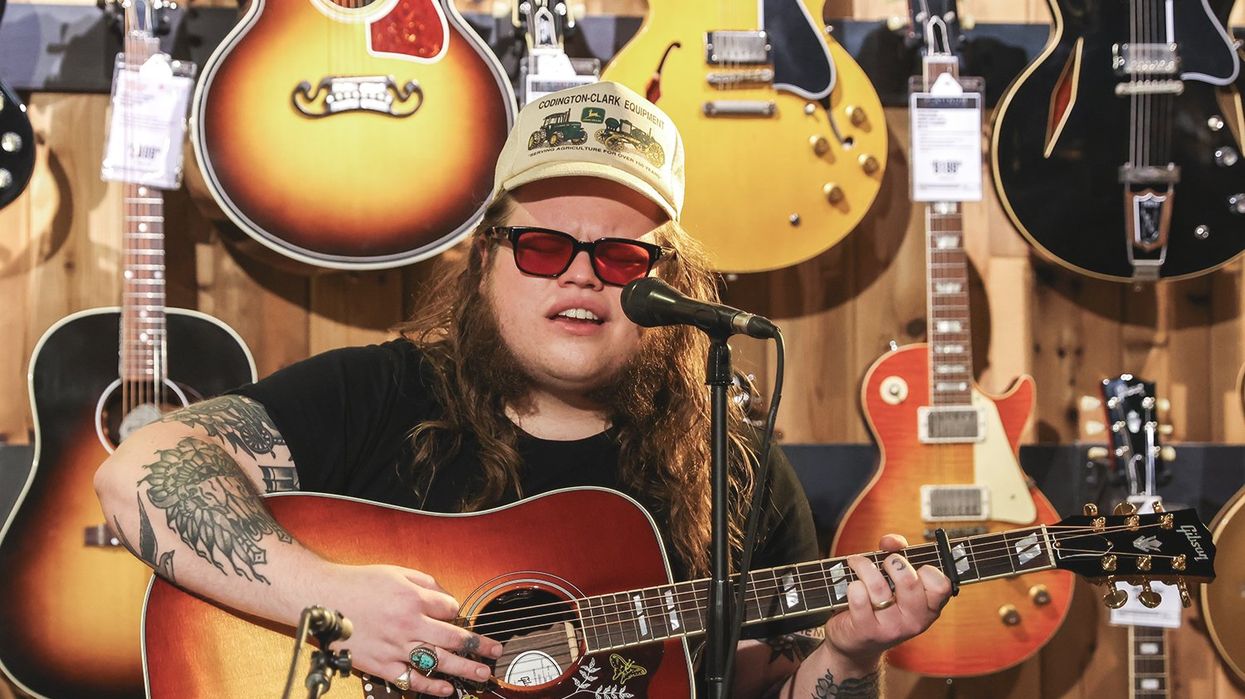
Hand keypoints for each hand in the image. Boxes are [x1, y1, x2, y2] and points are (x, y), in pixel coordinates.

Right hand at [315, 563, 501, 696]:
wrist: (320, 599)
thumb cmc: (357, 583)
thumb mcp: (395, 571)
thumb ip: (425, 582)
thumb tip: (446, 597)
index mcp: (412, 598)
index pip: (450, 609)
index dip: (456, 612)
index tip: (455, 615)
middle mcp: (407, 624)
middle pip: (453, 638)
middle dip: (477, 645)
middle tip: (495, 651)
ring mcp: (395, 647)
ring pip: (438, 661)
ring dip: (464, 669)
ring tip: (483, 673)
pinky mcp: (380, 664)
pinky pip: (411, 678)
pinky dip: (431, 686)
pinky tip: (447, 689)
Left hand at [823, 534, 951, 668]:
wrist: (855, 642)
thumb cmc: (878, 604)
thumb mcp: (893, 580)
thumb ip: (897, 553)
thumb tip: (892, 541)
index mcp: (928, 608)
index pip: (942, 585)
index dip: (927, 569)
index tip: (912, 565)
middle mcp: (914, 621)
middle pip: (908, 580)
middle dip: (892, 561)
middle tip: (884, 562)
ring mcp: (891, 629)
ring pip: (878, 585)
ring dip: (864, 567)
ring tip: (857, 564)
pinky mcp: (866, 631)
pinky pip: (859, 597)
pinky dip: (852, 585)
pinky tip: (852, 586)